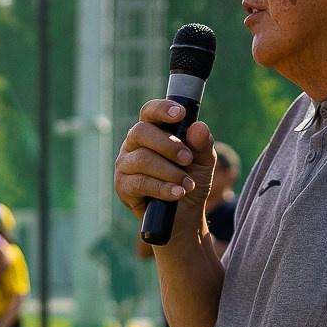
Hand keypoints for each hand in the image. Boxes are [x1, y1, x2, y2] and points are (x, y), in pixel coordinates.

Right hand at [113, 101, 215, 223]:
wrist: (185, 217)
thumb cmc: (190, 181)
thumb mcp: (203, 161)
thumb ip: (203, 143)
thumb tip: (198, 127)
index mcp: (151, 132)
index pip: (149, 112)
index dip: (161, 109)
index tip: (180, 114)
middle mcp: (133, 145)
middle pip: (141, 131)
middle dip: (168, 144)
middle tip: (188, 159)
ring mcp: (125, 165)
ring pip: (142, 159)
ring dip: (170, 171)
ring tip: (188, 184)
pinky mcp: (123, 187)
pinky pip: (140, 182)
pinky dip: (162, 187)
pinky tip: (177, 193)